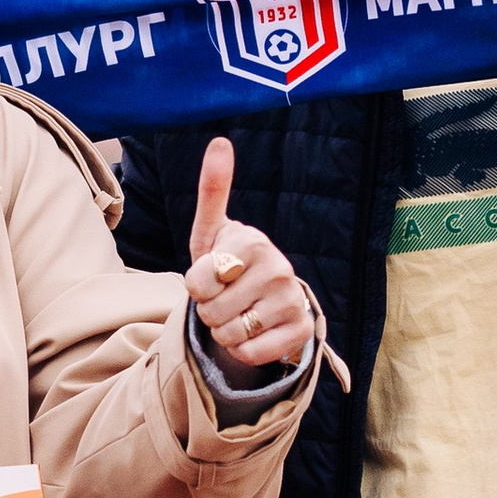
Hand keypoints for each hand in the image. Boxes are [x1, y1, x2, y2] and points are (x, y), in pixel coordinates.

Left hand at [183, 138, 315, 371]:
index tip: (213, 275)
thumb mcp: (213, 231)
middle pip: (211, 312)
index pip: (197, 282)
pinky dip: (243, 351)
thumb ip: (213, 190)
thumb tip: (220, 142)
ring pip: (230, 336)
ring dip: (225, 332)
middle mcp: (279, 268)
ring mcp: (292, 301)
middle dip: (209, 311)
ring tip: (239, 313)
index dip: (196, 286)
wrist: (266, 297)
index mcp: (253, 242)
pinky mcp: (300, 331)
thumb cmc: (229, 261)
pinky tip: (254, 333)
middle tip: (226, 297)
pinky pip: (251, 355)